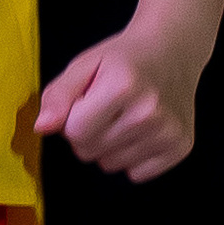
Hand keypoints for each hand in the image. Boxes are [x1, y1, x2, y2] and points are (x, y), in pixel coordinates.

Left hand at [36, 24, 201, 178]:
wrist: (173, 50)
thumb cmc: (124, 59)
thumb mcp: (84, 64)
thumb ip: (58, 95)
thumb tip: (42, 127)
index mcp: (123, 86)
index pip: (74, 132)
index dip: (73, 118)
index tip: (87, 101)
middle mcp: (149, 112)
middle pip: (89, 151)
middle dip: (88, 133)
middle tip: (107, 108)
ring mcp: (168, 132)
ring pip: (110, 165)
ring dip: (110, 146)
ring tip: (125, 117)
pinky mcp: (181, 147)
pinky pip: (136, 174)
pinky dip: (133, 157)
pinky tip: (141, 131)